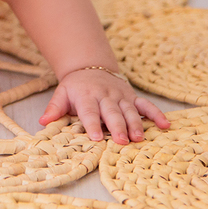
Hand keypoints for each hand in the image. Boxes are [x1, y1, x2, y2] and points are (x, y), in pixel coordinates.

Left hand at [38, 68, 169, 144]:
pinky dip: (156, 114)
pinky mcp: (132, 97)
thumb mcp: (61, 94)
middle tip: (123, 141)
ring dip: (136, 124)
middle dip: (118, 127)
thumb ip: (54, 108)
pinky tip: (165, 125)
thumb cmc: (75, 87)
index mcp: (87, 96)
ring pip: (130, 110)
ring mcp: (121, 96)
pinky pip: (146, 105)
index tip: (97, 138)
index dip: (93, 124)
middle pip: (112, 113)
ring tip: (140, 138)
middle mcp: (105, 96)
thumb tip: (42, 122)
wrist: (89, 66)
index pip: (90, 112)